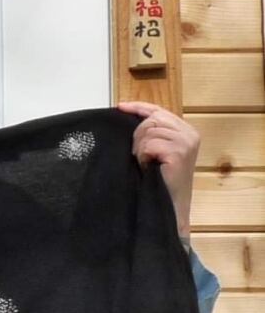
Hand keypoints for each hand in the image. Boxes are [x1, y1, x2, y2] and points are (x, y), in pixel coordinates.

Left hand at [117, 101, 199, 236]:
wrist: (169, 205)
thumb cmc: (160, 180)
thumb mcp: (158, 151)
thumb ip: (153, 133)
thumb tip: (131, 116)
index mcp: (186, 130)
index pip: (159, 111)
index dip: (139, 107)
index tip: (121, 107)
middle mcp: (189, 133)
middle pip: (152, 119)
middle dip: (138, 136)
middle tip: (139, 155)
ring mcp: (186, 142)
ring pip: (149, 131)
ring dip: (140, 149)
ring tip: (146, 163)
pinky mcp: (179, 152)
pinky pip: (149, 144)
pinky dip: (143, 156)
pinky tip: (148, 166)